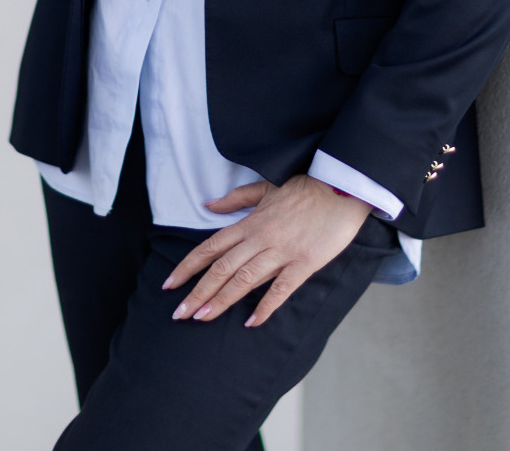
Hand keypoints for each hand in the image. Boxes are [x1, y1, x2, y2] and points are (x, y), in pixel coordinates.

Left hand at [161, 175, 373, 328]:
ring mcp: (281, 251)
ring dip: (221, 300)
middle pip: (221, 268)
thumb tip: (207, 205)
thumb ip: (235, 199)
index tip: (169, 284)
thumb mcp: (265, 188)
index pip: (210, 247)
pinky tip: (252, 323)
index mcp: (249, 223)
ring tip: (202, 318)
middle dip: (197, 292)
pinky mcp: (304, 262)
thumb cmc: (303, 187)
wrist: (340, 185)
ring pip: (244, 279)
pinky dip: (266, 306)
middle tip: (178, 314)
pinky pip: (281, 288)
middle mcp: (259, 238)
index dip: (188, 266)